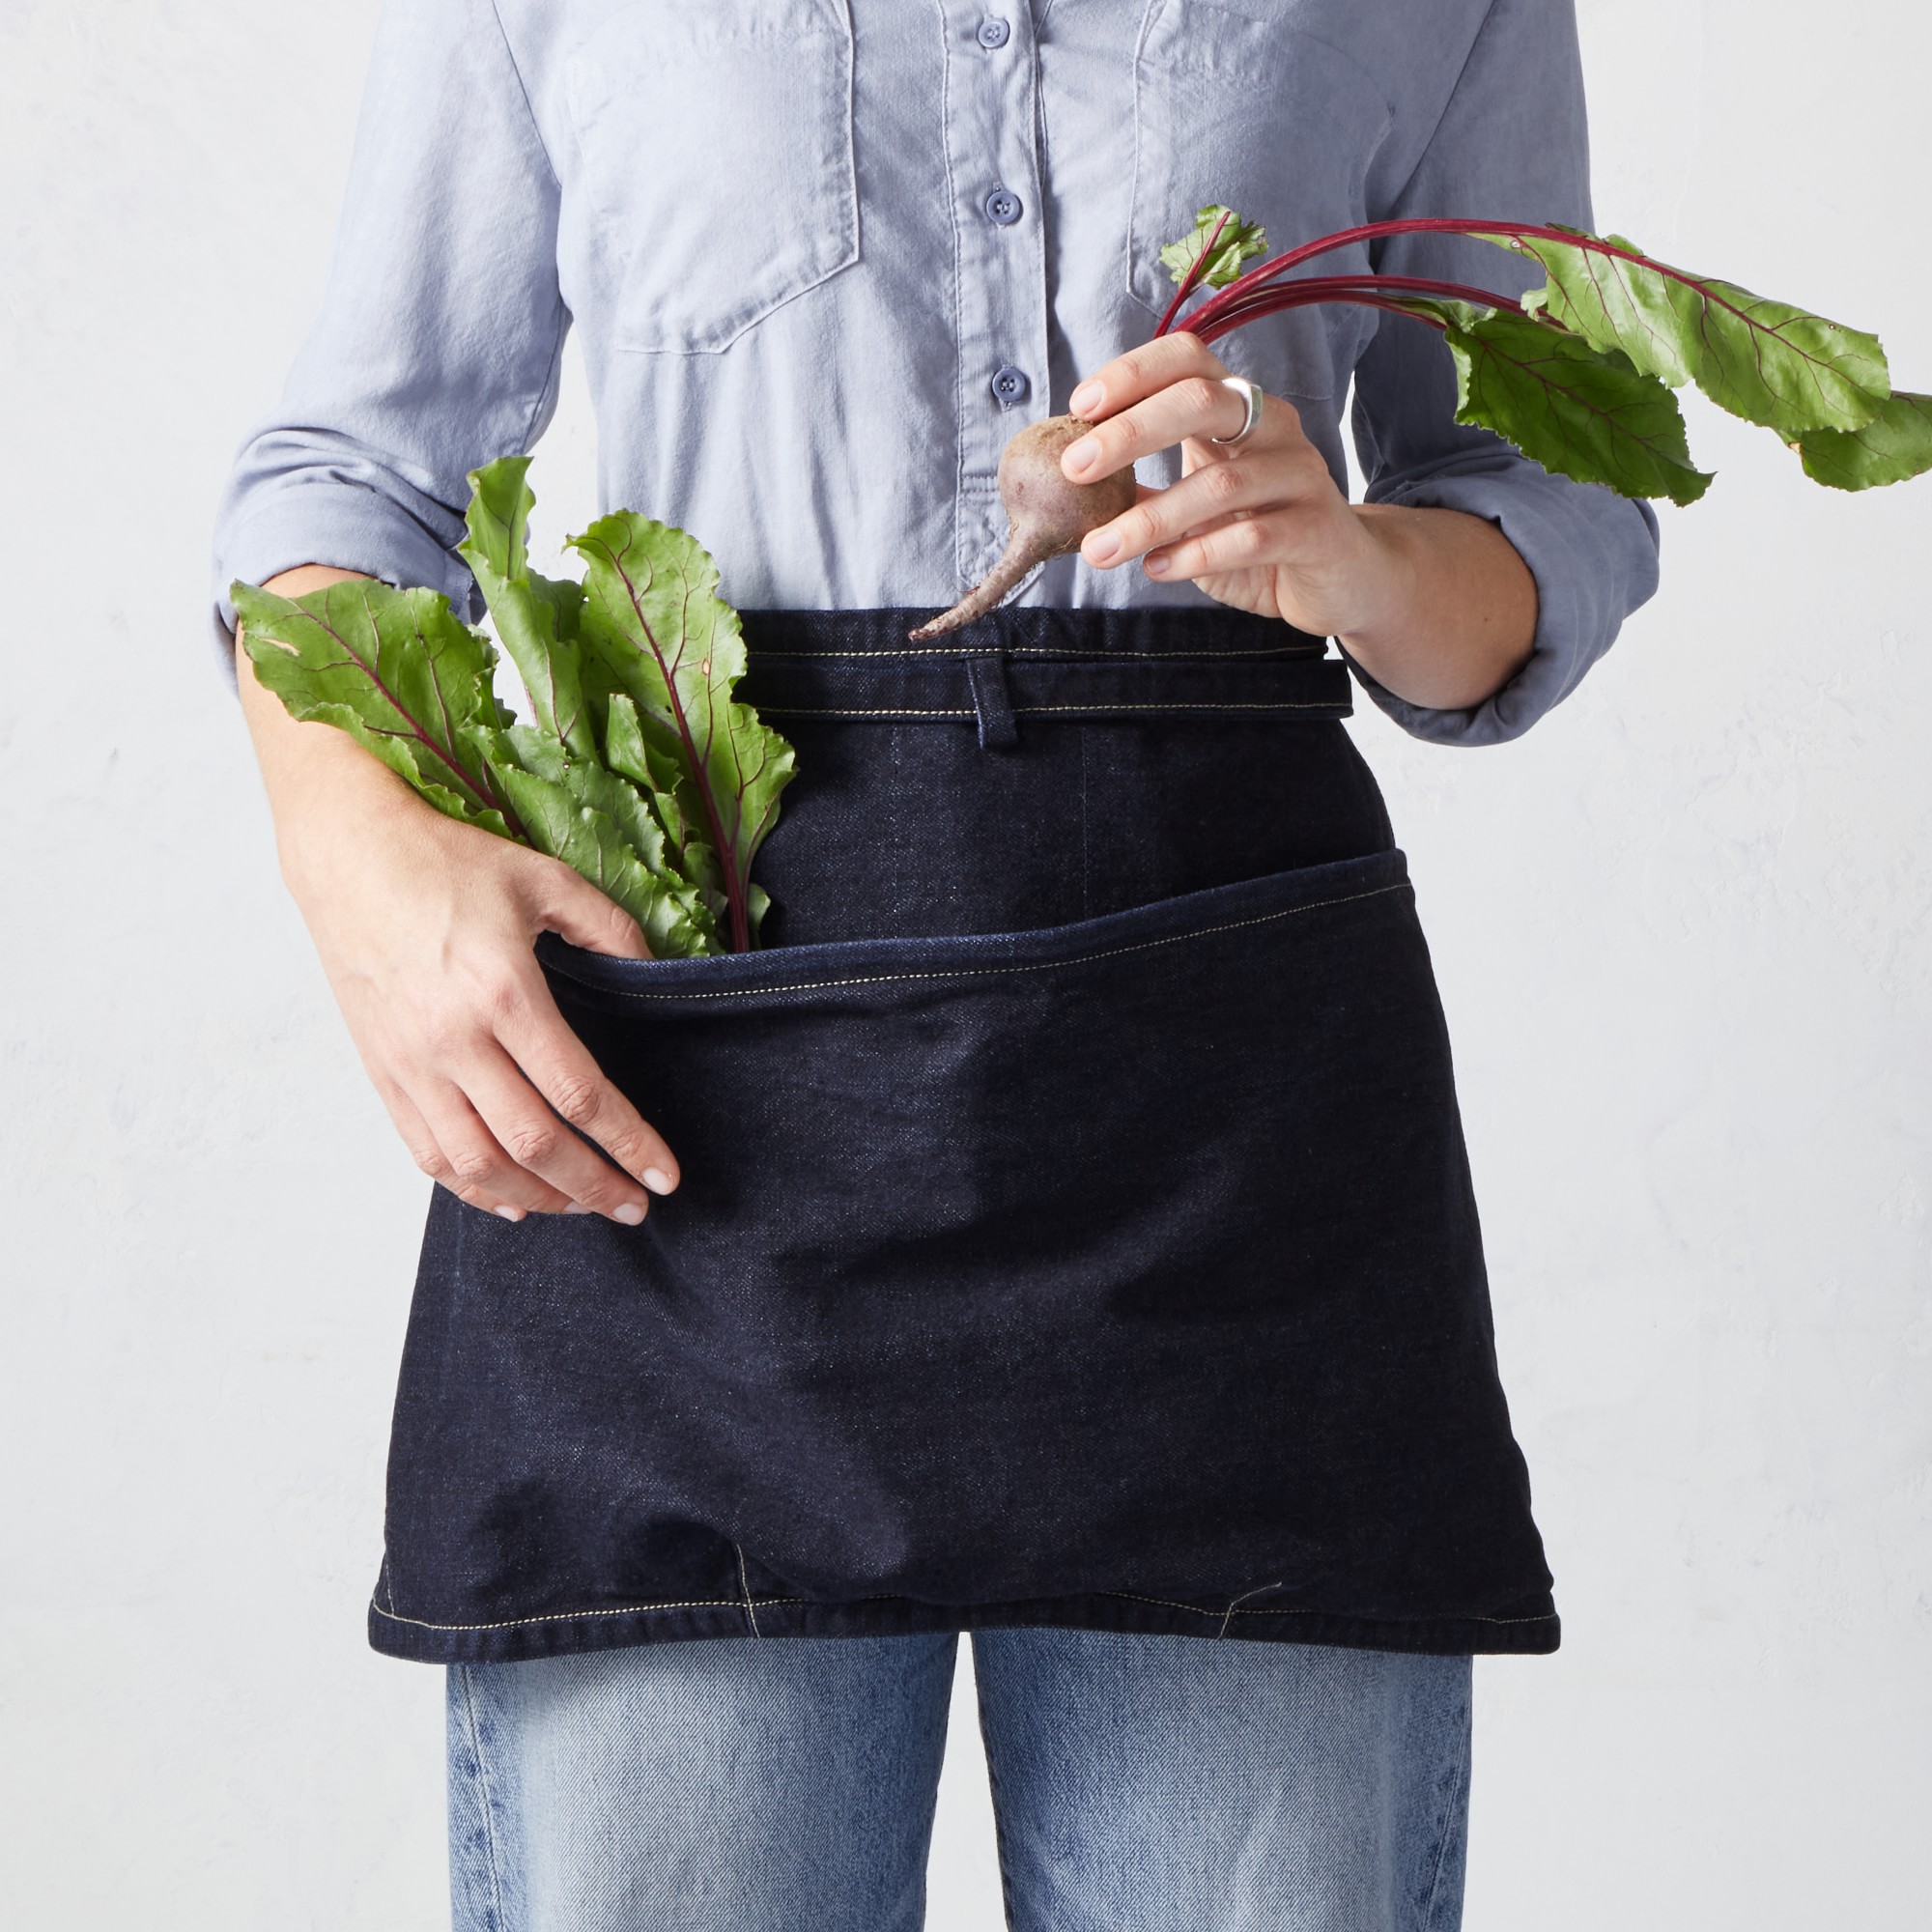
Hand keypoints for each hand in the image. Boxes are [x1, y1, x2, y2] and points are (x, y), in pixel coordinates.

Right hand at [238, 569, 678, 1224]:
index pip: (580, 1094)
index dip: (629, 1143)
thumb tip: (653, 973)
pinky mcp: (383, 1074)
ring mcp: (412, 1064)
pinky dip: (476, 1190)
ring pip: (480, 1165)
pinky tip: (515, 1201)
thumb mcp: (546, 880)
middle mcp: (453, 1039)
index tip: (665, 1175)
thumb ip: (610, 929)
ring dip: (540, 1199)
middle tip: (636, 1207)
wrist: (349, 856)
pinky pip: (430, 1155)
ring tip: (585, 1206)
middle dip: (595, 1186)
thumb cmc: (447, 862)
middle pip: (535, 1145)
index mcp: (504, 992)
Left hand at [1061, 331, 1408, 638]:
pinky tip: (1157, 569)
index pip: (1188, 360)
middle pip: (1201, 400)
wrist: (1345, 580)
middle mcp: (1275, 428)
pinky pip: (1251, 537)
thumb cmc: (1259, 534)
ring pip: (1220, 482)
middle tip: (1075, 469)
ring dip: (1149, 518)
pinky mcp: (1318, 530)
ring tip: (1099, 549)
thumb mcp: (1193, 505)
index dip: (1133, 373)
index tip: (1080, 406)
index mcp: (1241, 408)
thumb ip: (1141, 489)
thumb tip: (1066, 480)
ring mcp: (1302, 475)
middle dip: (1130, 431)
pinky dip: (1194, 554)